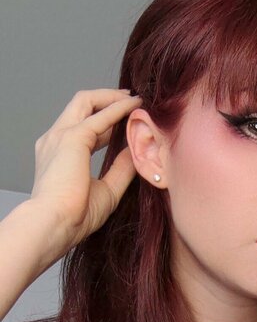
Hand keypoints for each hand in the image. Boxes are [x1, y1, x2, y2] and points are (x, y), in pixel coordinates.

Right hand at [29, 88, 143, 251]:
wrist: (55, 223)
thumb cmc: (75, 217)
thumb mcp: (106, 190)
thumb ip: (120, 170)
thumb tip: (135, 153)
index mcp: (58, 155)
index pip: (83, 128)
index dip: (106, 121)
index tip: (126, 119)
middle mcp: (55, 140)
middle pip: (81, 106)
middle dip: (107, 99)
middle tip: (130, 98)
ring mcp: (61, 135)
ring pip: (86, 101)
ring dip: (111, 97)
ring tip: (134, 98)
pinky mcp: (72, 137)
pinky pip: (99, 116)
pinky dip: (117, 109)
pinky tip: (133, 106)